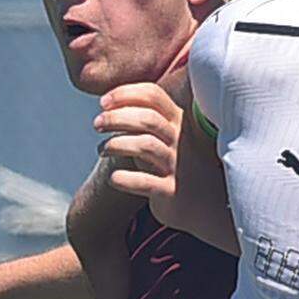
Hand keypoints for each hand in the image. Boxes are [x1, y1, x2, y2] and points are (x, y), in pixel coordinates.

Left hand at [94, 83, 182, 215]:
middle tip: (97, 124)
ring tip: (102, 149)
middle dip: (116, 117)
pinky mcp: (171, 191)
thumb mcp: (165, 137)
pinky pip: (144, 182)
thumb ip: (145, 120)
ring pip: (145, 146)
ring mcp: (177, 166)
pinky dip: (124, 178)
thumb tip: (108, 105)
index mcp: (178, 121)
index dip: (125, 94)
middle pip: (147, 118)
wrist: (200, 204)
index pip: (153, 95)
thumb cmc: (172, 165)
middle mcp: (180, 140)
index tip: (103, 102)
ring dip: (116, 144)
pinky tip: (113, 178)